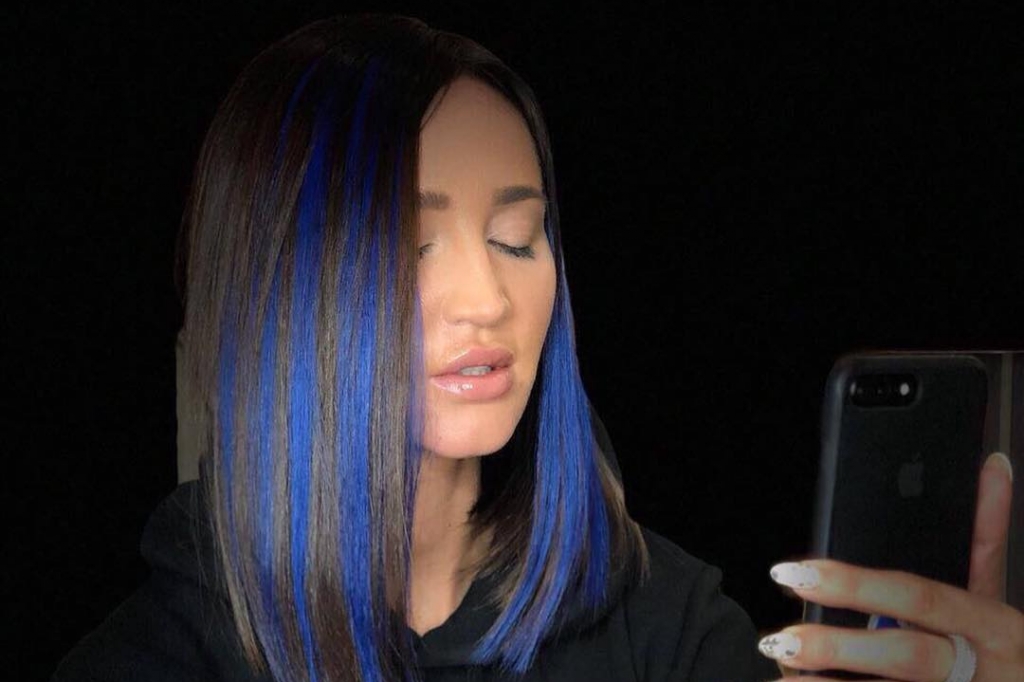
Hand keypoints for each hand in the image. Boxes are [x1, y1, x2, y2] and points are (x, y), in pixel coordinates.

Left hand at [759, 452, 1021, 680]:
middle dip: (837, 648)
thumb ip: (986, 534)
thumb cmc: (1003, 648)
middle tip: (781, 639)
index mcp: (993, 625)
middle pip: (905, 656)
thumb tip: (991, 466)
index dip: (854, 586)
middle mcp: (980, 667)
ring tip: (781, 671)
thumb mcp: (998, 591)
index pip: (918, 596)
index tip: (798, 574)